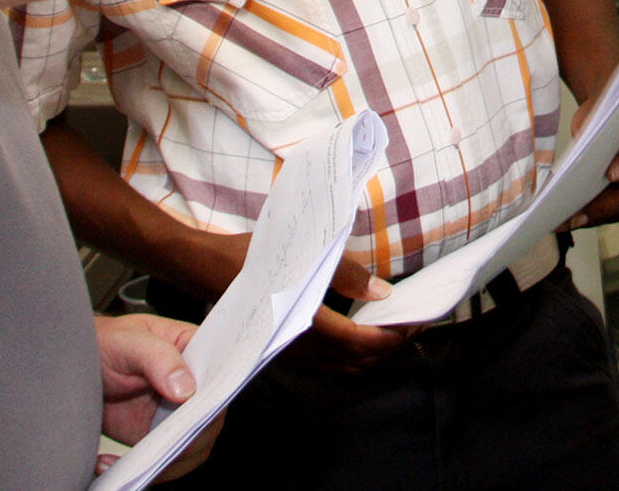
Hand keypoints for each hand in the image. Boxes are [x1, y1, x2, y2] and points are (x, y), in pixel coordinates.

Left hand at [94, 313, 216, 479]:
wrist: (72, 370)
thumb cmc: (104, 343)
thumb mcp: (127, 341)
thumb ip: (157, 357)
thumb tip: (185, 389)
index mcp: (194, 350)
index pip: (223, 372)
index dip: (218, 394)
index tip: (199, 411)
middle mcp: (193, 384)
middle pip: (212, 416)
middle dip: (190, 436)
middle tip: (161, 444)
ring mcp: (176, 414)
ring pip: (194, 446)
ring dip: (167, 461)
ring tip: (133, 461)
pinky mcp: (156, 437)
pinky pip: (166, 461)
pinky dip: (145, 469)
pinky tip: (109, 462)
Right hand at [166, 229, 418, 374]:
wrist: (199, 266)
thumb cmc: (247, 255)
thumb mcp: (300, 254)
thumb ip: (345, 274)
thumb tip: (383, 293)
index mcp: (306, 324)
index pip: (362, 344)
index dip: (395, 337)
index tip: (419, 321)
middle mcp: (298, 347)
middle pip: (357, 361)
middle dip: (391, 347)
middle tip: (415, 324)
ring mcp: (287, 351)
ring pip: (341, 365)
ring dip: (372, 352)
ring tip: (393, 327)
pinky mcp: (280, 347)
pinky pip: (325, 361)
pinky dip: (350, 352)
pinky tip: (359, 329)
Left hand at [566, 111, 618, 229]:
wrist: (609, 125)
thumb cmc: (600, 120)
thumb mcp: (591, 118)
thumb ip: (590, 135)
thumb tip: (578, 167)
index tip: (611, 175)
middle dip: (605, 205)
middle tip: (578, 215)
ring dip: (600, 216)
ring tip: (572, 221)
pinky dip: (601, 217)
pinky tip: (579, 219)